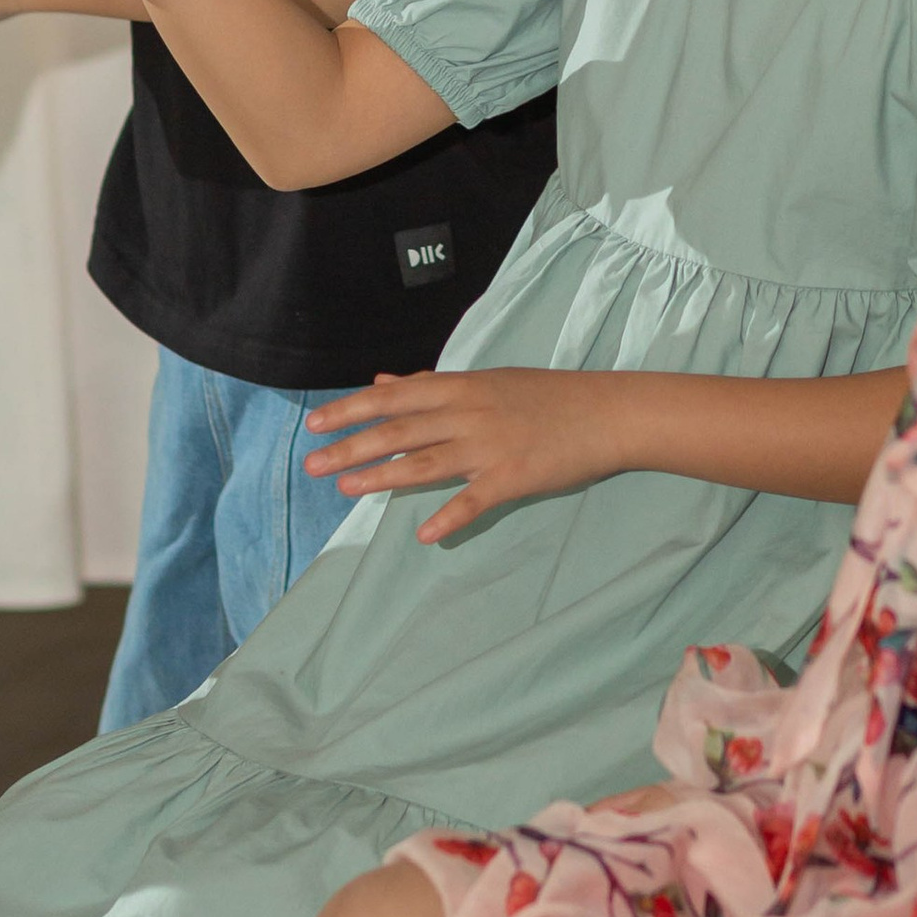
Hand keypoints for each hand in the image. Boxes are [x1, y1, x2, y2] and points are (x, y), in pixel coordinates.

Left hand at [303, 366, 627, 544]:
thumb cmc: (544, 395)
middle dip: (352, 446)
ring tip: (345, 489)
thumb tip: (383, 382)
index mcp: (461, 386)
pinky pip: (475, 500)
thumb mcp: (486, 381)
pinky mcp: (514, 477)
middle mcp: (469, 413)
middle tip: (312, 464)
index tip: (316, 423)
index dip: (353, 409)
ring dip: (382, 476)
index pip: (395, 396)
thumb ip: (433, 386)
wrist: (604, 412)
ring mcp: (490, 446)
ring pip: (426, 462)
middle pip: (400, 430)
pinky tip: (424, 535)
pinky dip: (450, 517)